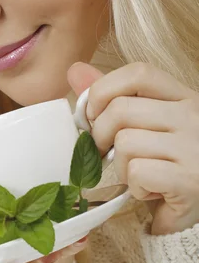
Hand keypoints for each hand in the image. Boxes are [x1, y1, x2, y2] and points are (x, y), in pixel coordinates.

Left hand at [67, 61, 198, 235]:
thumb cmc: (169, 166)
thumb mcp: (147, 126)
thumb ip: (114, 98)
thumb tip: (76, 70)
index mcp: (184, 97)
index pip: (138, 73)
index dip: (104, 90)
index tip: (94, 116)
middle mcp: (193, 116)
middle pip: (121, 109)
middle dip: (100, 136)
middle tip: (107, 155)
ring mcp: (193, 146)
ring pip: (125, 142)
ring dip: (120, 167)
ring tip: (139, 176)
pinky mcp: (189, 180)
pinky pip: (137, 172)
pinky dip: (135, 187)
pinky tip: (151, 191)